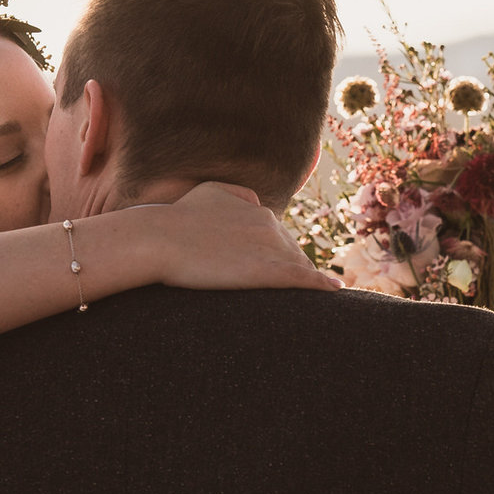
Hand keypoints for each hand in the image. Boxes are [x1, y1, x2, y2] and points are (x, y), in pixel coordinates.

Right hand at [156, 183, 340, 291]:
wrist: (158, 238)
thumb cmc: (175, 220)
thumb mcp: (208, 193)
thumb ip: (234, 194)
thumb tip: (254, 200)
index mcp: (257, 210)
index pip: (278, 237)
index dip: (276, 257)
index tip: (268, 272)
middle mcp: (270, 223)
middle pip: (292, 252)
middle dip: (291, 268)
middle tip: (283, 291)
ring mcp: (272, 246)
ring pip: (298, 266)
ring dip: (304, 280)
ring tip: (307, 301)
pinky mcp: (269, 270)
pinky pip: (304, 278)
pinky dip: (321, 284)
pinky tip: (334, 291)